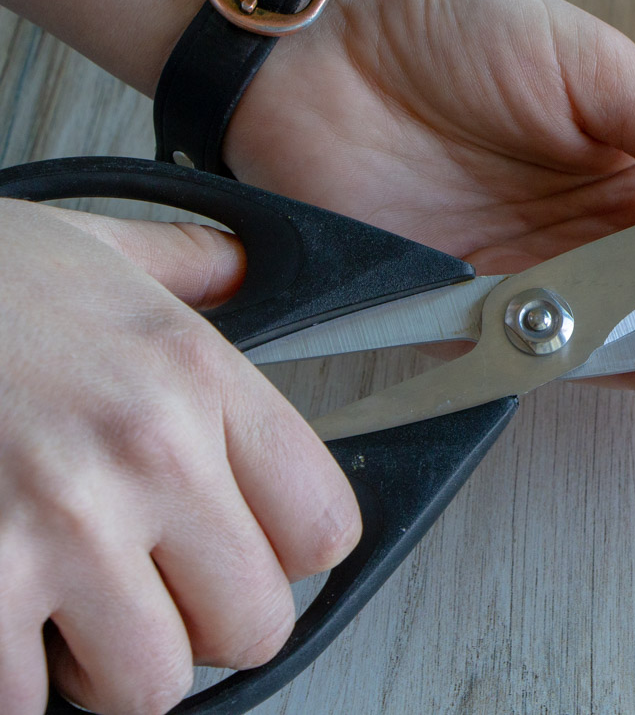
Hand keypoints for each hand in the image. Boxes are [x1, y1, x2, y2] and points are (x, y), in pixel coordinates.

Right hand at [0, 199, 359, 714]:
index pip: (323, 524)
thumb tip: (243, 267)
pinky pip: (25, 703)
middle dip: (209, 624)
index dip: (292, 553)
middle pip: (255, 624)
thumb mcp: (90, 244)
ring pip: (152, 686)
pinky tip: (6, 623)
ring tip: (75, 612)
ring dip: (114, 667)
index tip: (256, 545)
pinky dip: (17, 683)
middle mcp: (142, 454)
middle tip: (161, 591)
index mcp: (191, 374)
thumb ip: (188, 264)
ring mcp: (54, 527)